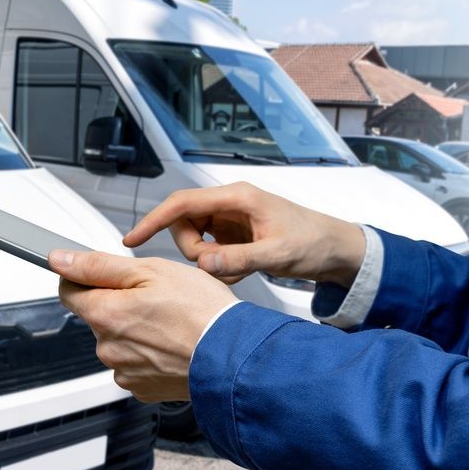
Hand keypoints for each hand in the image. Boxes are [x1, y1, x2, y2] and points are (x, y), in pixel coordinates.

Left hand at [50, 249, 237, 402]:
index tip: (106, 276)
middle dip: (119, 305)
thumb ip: (98, 265)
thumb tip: (60, 260)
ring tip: (171, 323)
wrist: (234, 357)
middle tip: (156, 298)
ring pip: (119, 341)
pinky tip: (173, 344)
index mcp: (104, 314)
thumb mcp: (150, 270)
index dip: (86, 277)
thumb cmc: (201, 312)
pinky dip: (150, 353)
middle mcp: (107, 347)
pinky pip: (136, 364)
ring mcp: (124, 371)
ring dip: (137, 330)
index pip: (68, 291)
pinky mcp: (142, 388)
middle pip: (98, 316)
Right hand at [124, 182, 366, 286]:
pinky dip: (219, 266)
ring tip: (238, 270)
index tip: (132, 240)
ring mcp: (231, 220)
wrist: (336, 250)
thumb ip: (239, 259)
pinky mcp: (235, 235)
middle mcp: (230, 205)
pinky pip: (210, 252)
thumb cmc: (314, 242)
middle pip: (184, 225)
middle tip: (219, 267)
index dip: (153, 221)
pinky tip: (242, 271)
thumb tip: (204, 263)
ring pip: (195, 241)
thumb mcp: (277, 254)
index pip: (182, 204)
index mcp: (237, 198)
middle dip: (193, 251)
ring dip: (208, 261)